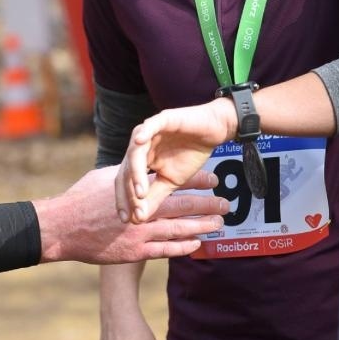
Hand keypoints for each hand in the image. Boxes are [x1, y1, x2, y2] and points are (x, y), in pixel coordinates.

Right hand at [34, 167, 224, 264]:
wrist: (62, 228)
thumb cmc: (80, 199)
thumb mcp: (104, 178)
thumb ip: (127, 175)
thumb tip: (141, 166)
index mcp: (135, 189)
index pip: (172, 182)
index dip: (195, 182)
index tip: (213, 180)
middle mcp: (141, 210)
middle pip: (182, 206)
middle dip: (207, 205)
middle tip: (226, 204)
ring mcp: (139, 233)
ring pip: (178, 229)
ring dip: (201, 226)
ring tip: (218, 224)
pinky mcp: (134, 252)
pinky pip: (164, 250)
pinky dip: (182, 247)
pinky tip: (196, 244)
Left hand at [116, 99, 236, 222]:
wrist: (214, 131)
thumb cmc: (191, 154)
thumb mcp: (171, 182)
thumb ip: (154, 197)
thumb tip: (139, 219)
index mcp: (139, 160)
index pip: (125, 181)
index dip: (124, 200)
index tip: (126, 220)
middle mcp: (139, 146)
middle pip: (125, 169)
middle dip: (127, 192)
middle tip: (130, 212)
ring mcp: (148, 131)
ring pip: (135, 152)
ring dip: (135, 172)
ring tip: (140, 192)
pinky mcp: (162, 119)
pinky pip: (150, 126)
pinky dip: (144, 133)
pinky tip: (140, 142)